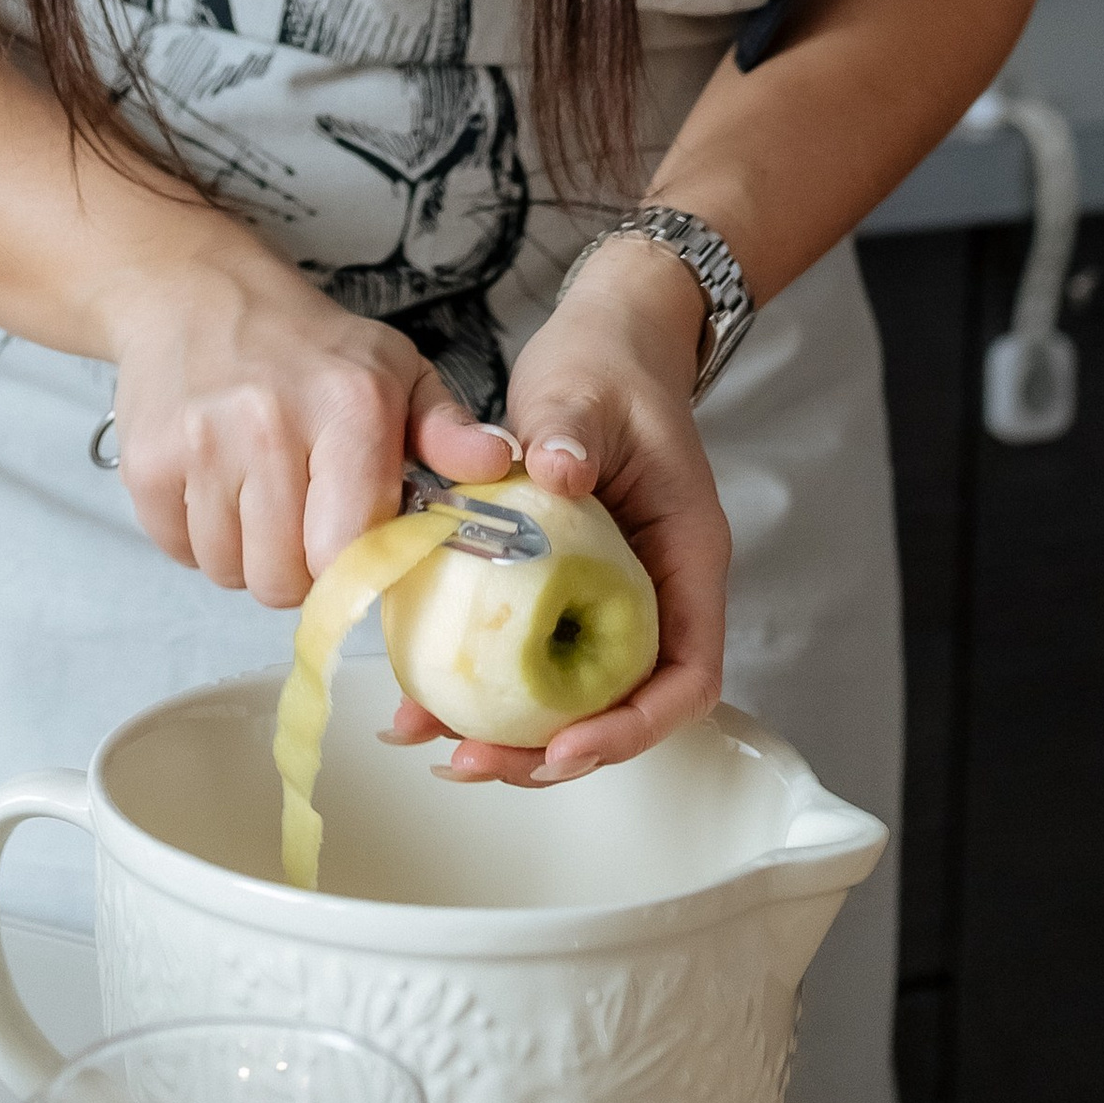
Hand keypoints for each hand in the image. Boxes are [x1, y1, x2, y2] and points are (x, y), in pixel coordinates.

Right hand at [98, 233, 515, 610]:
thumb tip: (501, 465)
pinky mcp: (146, 464)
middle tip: (303, 523)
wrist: (191, 291)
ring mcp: (201, 446)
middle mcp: (272, 425)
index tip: (357, 546)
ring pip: (231, 573)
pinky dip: (200, 538)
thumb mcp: (394, 370)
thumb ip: (448, 428)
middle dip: (300, 570)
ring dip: (248, 556)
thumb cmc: (307, 345)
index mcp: (349, 407)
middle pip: (286, 579)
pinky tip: (216, 488)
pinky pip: (181, 552)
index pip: (353, 548)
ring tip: (259, 498)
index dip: (357, 566)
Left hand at [384, 239, 729, 784]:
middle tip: (468, 761)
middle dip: (549, 752)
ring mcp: (606, 594)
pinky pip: (527, 653)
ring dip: (505, 731)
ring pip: (568, 694)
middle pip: (620, 707)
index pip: (684, 677)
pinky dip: (479, 681)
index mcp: (686, 559)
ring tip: (426, 739)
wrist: (605, 341)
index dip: (631, 726)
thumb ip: (574, 432)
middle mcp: (654, 592)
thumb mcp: (589, 393)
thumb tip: (561, 473)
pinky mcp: (560, 587)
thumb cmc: (609, 366)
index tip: (562, 744)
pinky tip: (417, 695)